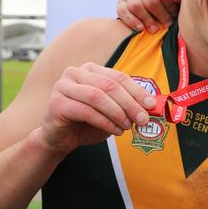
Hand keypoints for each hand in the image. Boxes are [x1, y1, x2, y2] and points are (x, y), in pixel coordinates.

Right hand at [40, 63, 155, 154]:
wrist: (61, 138)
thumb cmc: (89, 122)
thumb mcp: (113, 111)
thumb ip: (128, 105)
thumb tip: (151, 106)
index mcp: (92, 70)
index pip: (119, 77)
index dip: (137, 91)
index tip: (151, 105)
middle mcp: (75, 73)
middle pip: (110, 86)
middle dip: (130, 104)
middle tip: (143, 119)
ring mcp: (63, 86)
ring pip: (97, 96)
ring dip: (117, 113)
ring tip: (128, 127)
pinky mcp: (56, 103)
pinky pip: (85, 111)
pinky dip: (104, 122)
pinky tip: (115, 131)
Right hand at [116, 0, 181, 32]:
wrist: (155, 16)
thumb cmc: (170, 8)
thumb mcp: (178, 3)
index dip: (170, 6)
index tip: (174, 15)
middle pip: (150, 0)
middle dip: (160, 14)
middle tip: (167, 25)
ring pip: (136, 5)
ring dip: (147, 19)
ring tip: (155, 29)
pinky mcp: (121, 3)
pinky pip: (122, 11)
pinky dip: (132, 21)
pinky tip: (141, 29)